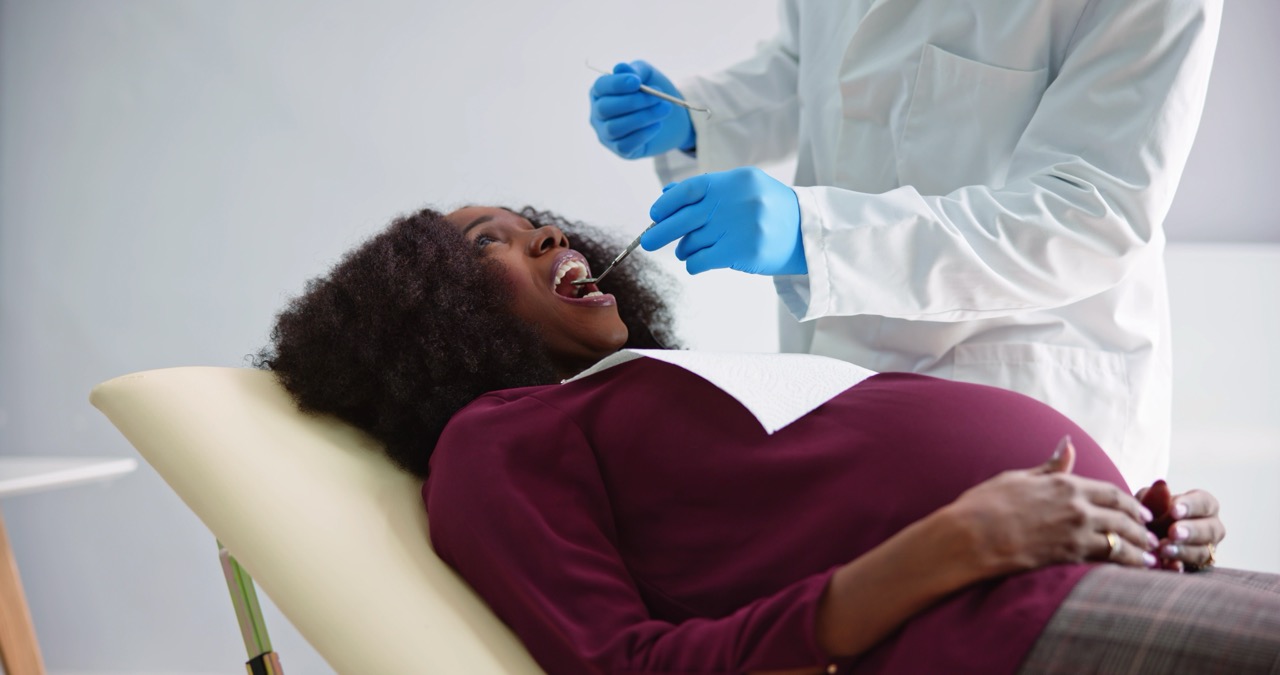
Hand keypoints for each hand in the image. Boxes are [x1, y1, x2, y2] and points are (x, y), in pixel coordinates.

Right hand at [589, 61, 693, 159]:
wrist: (673, 118)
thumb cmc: (654, 93)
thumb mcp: (648, 75)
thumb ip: (635, 70)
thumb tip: (619, 68)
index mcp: (601, 92)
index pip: (600, 87)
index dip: (616, 84)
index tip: (637, 82)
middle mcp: (598, 114)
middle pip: (605, 109)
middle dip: (633, 102)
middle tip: (658, 96)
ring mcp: (607, 134)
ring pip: (615, 127)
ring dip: (643, 117)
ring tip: (664, 109)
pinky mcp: (620, 150)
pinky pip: (625, 144)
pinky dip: (643, 134)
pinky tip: (657, 125)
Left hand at [644, 167, 804, 275]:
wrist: (806, 233)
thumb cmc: (768, 210)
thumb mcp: (742, 189)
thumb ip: (706, 190)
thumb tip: (666, 194)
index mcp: (735, 180)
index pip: (691, 189)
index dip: (667, 204)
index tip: (655, 215)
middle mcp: (738, 200)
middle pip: (686, 218)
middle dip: (661, 232)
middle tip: (648, 242)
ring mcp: (742, 226)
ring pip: (693, 241)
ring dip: (685, 249)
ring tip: (689, 250)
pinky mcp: (744, 251)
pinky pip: (702, 260)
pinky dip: (694, 264)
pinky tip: (697, 263)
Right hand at [946, 437, 1157, 575]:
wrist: (969, 536)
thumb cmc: (984, 505)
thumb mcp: (1017, 477)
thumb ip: (1049, 467)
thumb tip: (1067, 445)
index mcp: (1065, 484)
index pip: (1110, 491)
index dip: (1129, 502)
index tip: (1140, 511)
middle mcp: (1077, 506)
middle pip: (1123, 515)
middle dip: (1141, 525)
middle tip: (1151, 534)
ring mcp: (1076, 532)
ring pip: (1122, 538)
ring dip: (1141, 547)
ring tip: (1151, 556)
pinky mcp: (1070, 555)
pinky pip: (1110, 559)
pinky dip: (1129, 564)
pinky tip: (1138, 569)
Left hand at [1137, 480, 1224, 571]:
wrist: (1143, 538)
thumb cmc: (1150, 514)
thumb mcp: (1147, 502)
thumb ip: (1154, 496)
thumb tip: (1161, 485)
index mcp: (1203, 505)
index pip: (1204, 503)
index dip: (1191, 506)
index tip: (1174, 510)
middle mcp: (1211, 527)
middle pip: (1210, 529)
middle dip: (1191, 531)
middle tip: (1173, 533)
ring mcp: (1207, 549)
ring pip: (1203, 552)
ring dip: (1184, 551)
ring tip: (1164, 549)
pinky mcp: (1197, 568)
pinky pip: (1193, 570)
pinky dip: (1179, 568)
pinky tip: (1168, 566)